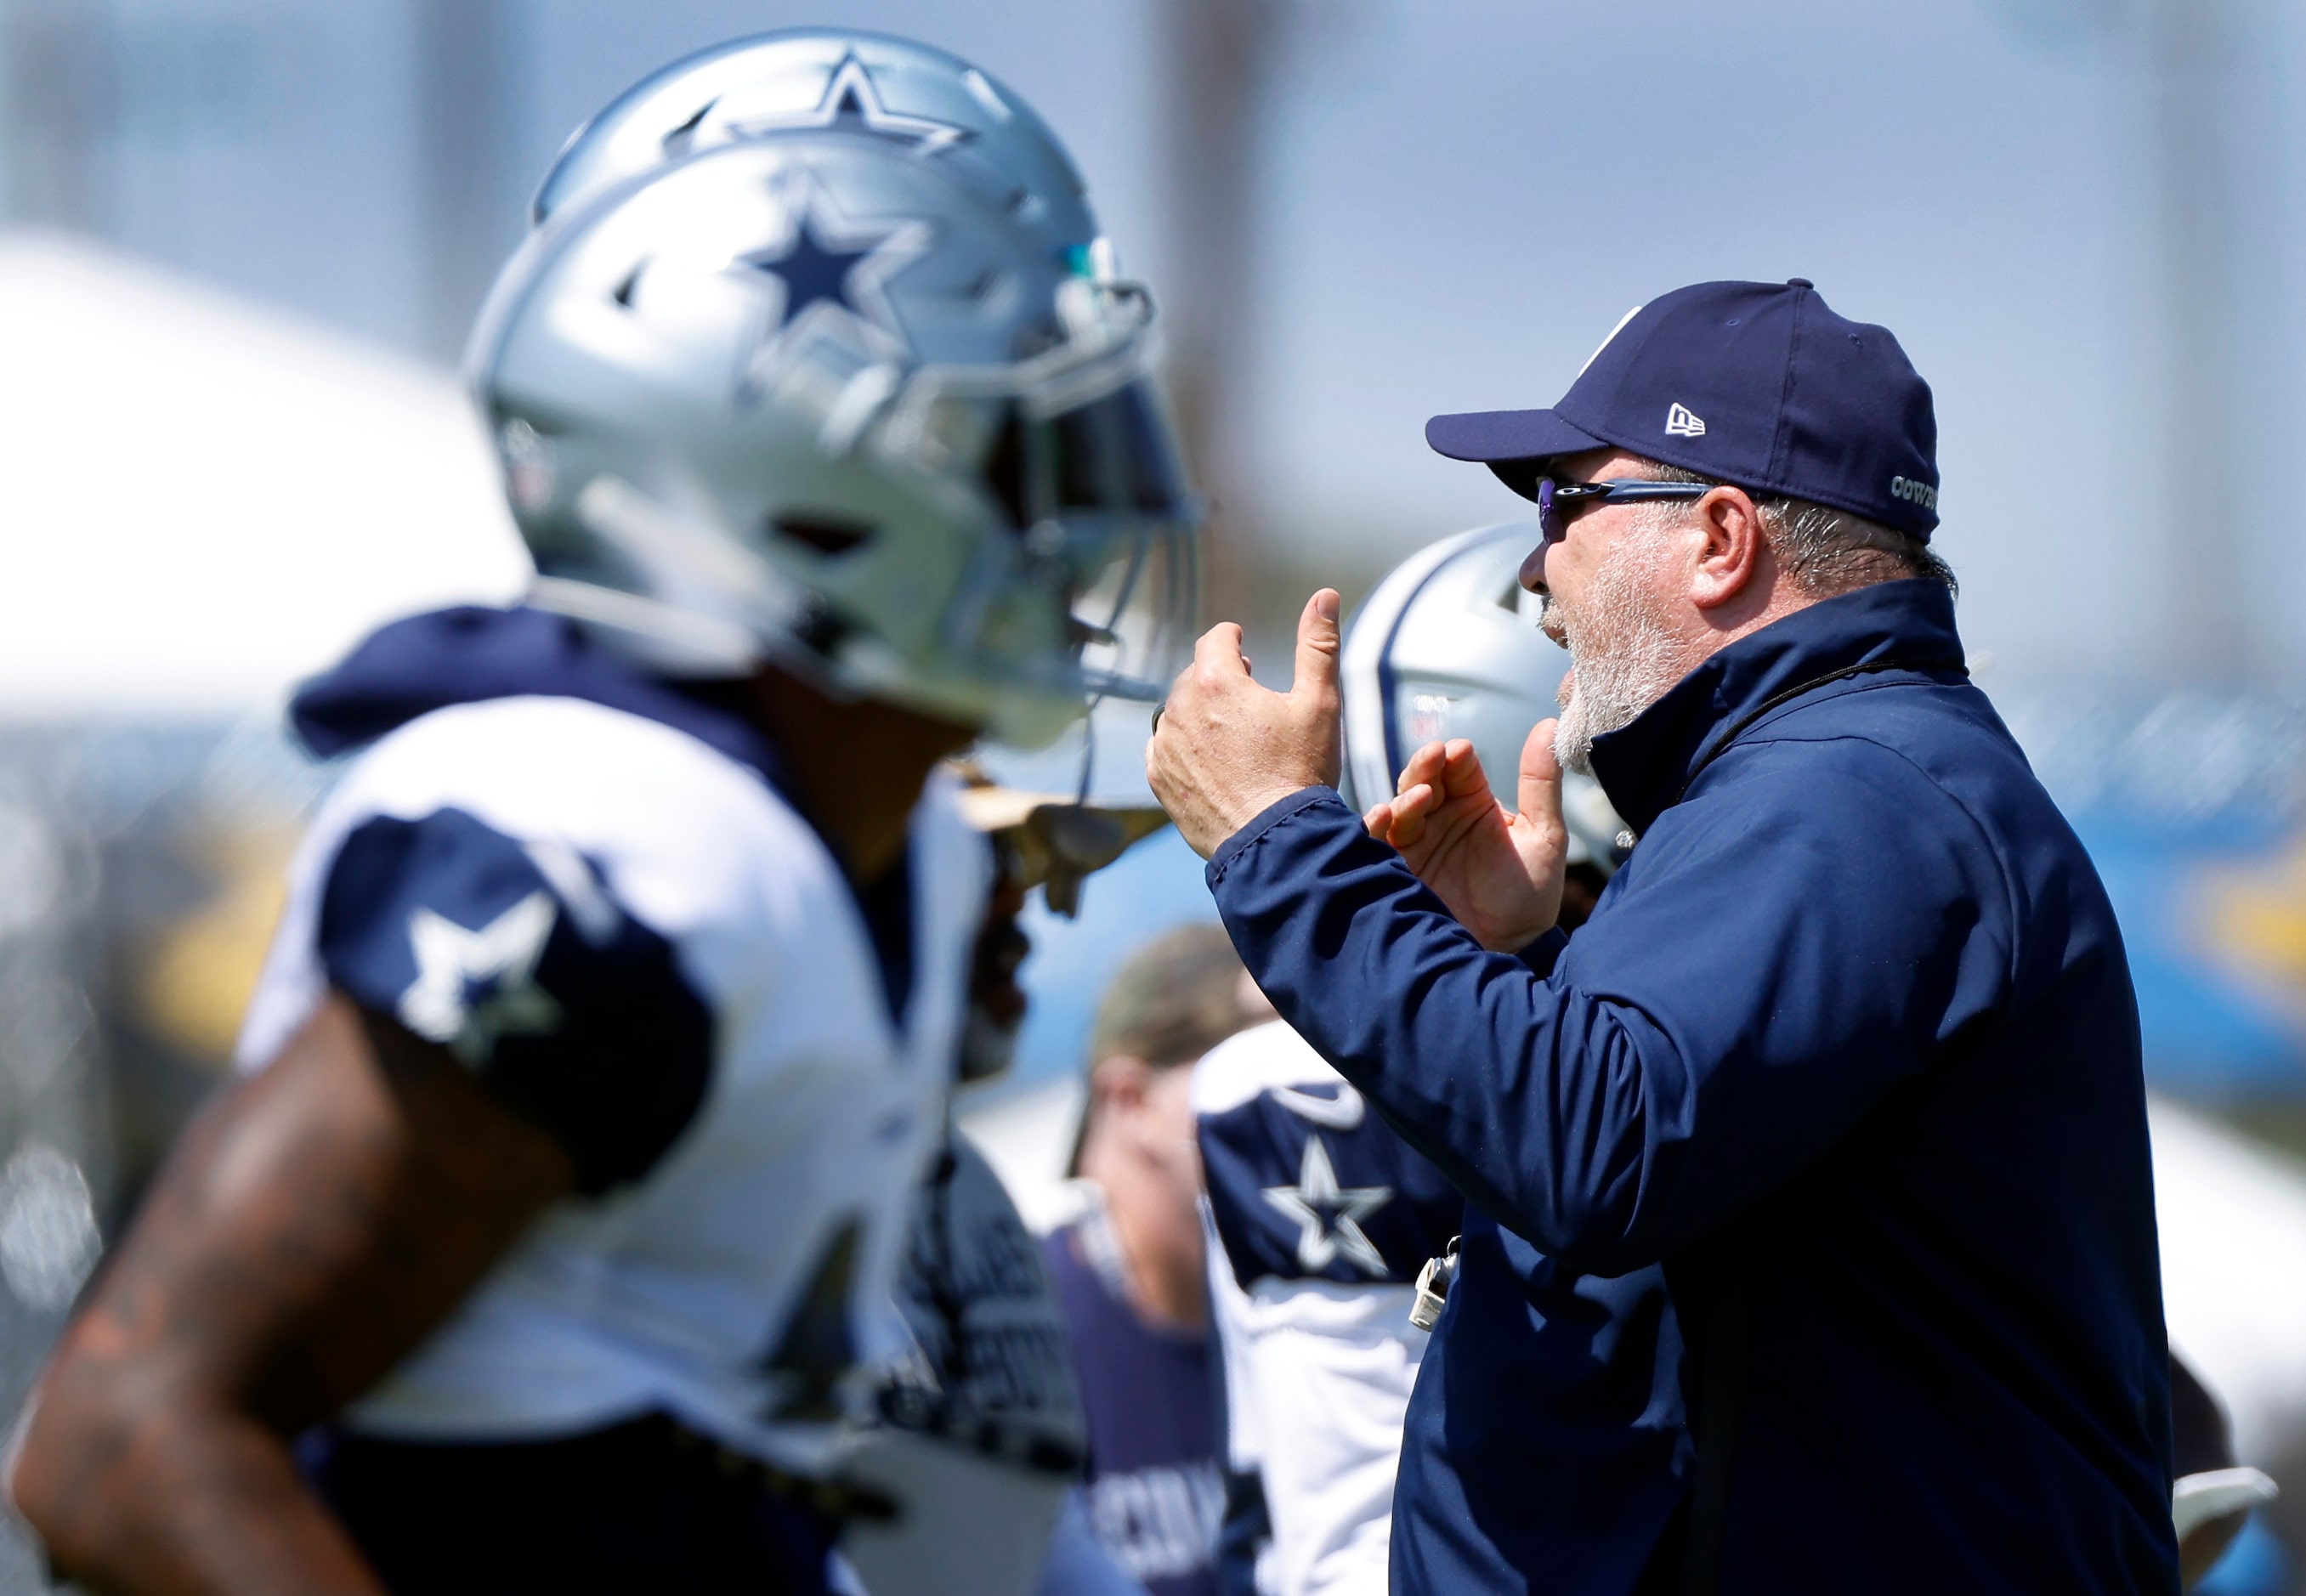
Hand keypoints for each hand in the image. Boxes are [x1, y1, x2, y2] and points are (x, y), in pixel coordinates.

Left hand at [1147, 591, 1342, 858]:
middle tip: (1245, 694)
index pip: (1216, 640)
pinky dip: (1182, 747)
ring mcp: (1165, 747)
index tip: (1241, 644)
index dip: (1231, 638)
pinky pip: (1163, 750)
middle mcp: (1180, 709)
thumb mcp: (1319, 703)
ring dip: (1199, 714)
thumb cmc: (1299, 771)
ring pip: (1177, 713)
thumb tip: (1324, 596)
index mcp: (1217, 681)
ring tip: (1230, 732)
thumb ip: (1318, 645)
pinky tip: (1209, 761)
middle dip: (1218, 678)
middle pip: (1195, 676)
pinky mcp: (1159, 780)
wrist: (1275, 842)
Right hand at [1363, 721, 1567, 951]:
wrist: (1509, 950)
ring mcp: (1417, 842)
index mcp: (1474, 803)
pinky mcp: (1397, 868)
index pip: (1459, 767)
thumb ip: (1541, 784)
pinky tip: (1383, 816)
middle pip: (1424, 778)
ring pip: (1400, 805)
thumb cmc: (1529, 895)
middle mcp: (1441, 817)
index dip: (1456, 756)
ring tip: (1422, 795)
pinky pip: (1378, 841)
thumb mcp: (1544, 835)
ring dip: (1407, 795)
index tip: (1459, 750)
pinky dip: (1376, 826)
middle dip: (1426, 765)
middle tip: (1434, 757)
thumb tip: (1548, 725)